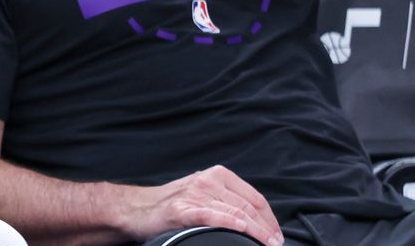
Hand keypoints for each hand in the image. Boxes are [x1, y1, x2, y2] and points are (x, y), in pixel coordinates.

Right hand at [110, 165, 282, 245]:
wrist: (137, 209)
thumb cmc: (171, 204)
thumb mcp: (202, 194)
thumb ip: (226, 200)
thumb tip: (254, 220)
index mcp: (217, 175)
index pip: (254, 197)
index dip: (270, 219)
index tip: (277, 235)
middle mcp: (208, 181)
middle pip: (247, 207)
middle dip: (266, 229)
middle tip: (276, 245)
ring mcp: (195, 194)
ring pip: (235, 212)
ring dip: (256, 231)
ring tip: (267, 245)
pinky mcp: (183, 209)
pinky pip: (213, 215)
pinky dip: (230, 222)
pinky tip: (242, 229)